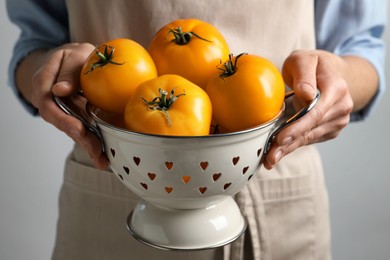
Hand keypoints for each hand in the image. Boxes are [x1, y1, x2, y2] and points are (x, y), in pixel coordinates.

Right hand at [31, 43, 108, 169]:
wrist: (74, 60)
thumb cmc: (74, 55)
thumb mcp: (74, 55)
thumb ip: (69, 71)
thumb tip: (60, 90)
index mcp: (44, 84)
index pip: (49, 105)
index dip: (63, 120)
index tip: (78, 129)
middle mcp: (51, 102)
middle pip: (62, 124)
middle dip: (80, 139)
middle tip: (96, 151)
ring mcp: (64, 111)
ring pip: (74, 130)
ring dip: (88, 146)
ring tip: (102, 160)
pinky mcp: (76, 116)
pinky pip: (84, 130)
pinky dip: (94, 142)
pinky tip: (104, 157)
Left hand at [263, 50, 352, 169]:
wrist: (329, 71)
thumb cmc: (312, 64)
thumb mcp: (304, 59)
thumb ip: (304, 73)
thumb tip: (306, 94)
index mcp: (336, 88)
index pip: (315, 112)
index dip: (298, 128)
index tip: (281, 138)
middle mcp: (341, 107)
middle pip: (311, 129)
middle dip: (289, 144)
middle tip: (270, 158)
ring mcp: (338, 120)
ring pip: (309, 138)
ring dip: (288, 149)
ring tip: (270, 159)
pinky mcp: (330, 129)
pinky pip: (309, 139)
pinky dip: (293, 145)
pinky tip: (279, 153)